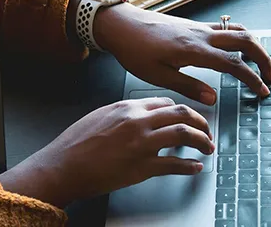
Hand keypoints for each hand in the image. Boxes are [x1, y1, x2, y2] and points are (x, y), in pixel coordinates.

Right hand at [0, 97, 213, 207]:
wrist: (62, 166)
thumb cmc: (75, 143)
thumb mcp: (100, 115)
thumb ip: (124, 113)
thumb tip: (141, 115)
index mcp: (128, 107)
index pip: (166, 102)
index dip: (182, 110)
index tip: (188, 118)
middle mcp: (138, 121)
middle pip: (182, 113)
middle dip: (200, 122)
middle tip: (206, 131)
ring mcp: (142, 144)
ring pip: (184, 134)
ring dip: (202, 141)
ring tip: (207, 147)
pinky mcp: (142, 167)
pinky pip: (174, 164)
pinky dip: (189, 166)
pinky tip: (195, 167)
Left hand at [93, 3, 270, 104]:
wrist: (122, 25)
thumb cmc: (135, 50)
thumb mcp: (158, 76)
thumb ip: (188, 87)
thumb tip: (213, 99)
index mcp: (194, 50)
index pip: (233, 64)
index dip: (251, 78)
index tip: (262, 91)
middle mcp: (201, 35)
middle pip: (245, 40)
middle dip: (263, 58)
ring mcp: (199, 27)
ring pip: (237, 31)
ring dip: (254, 45)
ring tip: (261, 63)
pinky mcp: (194, 25)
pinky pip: (225, 28)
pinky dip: (240, 37)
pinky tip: (239, 49)